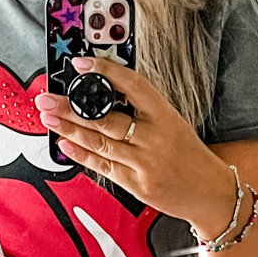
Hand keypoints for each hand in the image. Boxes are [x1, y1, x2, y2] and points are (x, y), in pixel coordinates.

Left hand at [34, 57, 238, 234]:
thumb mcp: (173, 123)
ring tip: (48, 117)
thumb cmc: (189, 155)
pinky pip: (104, 167)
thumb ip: (142, 110)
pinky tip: (64, 144)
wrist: (211, 192)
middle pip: (106, 118)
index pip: (132, 85)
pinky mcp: (138, 185)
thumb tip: (102, 97)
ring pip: (100, 142)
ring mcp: (145, 163)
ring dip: (69, 129)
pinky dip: (81, 155)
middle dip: (71, 107)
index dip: (105, 72)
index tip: (81, 64)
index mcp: (165, 115)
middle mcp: (155, 137)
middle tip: (46, 98)